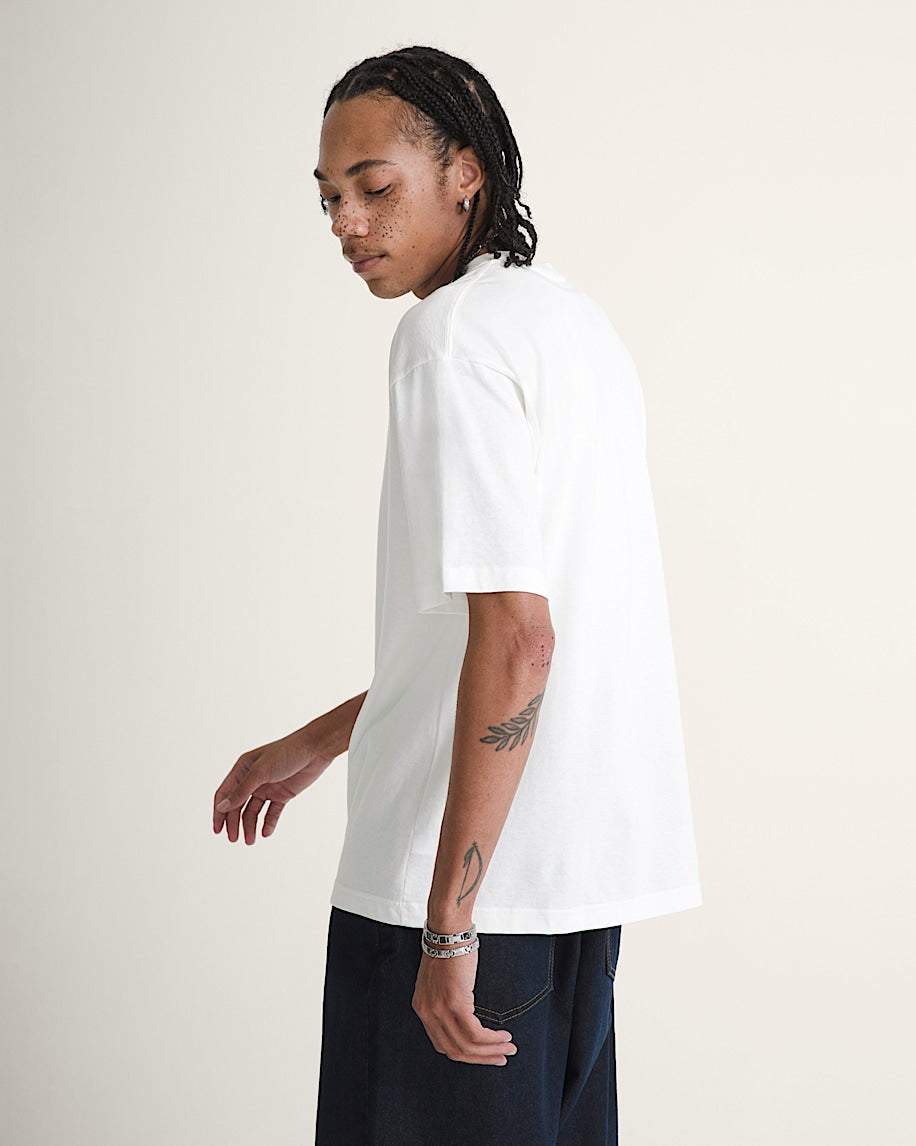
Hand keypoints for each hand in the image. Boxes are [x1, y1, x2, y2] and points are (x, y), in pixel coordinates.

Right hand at [212, 725, 334, 843]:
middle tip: (234, 839)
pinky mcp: (282, 794)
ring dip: (250, 826)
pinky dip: (268, 823)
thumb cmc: (286, 753)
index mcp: (243, 769)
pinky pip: (272, 812)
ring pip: (253, 812)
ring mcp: (267, 787)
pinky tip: (266, 833)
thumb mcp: (261, 772)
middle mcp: (253, 779)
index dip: (219, 812)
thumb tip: (222, 807)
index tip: (217, 830)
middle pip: (237, 806)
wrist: (315, 750)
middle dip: (234, 823)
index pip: (225, 794)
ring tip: (250, 840)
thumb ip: (241, 791)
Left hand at [411, 947, 516, 1065]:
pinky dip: (491, 1039)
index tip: (483, 1054)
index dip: (465, 1054)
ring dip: (491, 1051)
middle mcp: (428, 1013)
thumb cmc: (449, 950)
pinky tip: (503, 1036)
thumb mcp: (440, 981)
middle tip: (500, 1058)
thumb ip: (445, 1001)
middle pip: (454, 1051)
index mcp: (422, 1009)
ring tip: (508, 1050)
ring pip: (467, 1046)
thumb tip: (464, 1017)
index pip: (442, 1044)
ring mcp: (440, 1010)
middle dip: (480, 1059)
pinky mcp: (456, 1003)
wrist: (448, 931)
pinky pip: (475, 1033)